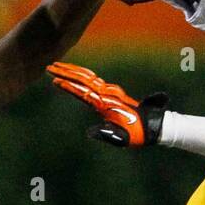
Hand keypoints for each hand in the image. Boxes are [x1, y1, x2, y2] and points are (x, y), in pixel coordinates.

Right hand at [49, 61, 166, 146]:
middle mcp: (107, 94)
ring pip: (88, 76)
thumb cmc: (138, 133)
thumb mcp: (122, 138)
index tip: (55, 81)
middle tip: (49, 66)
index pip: (83, 93)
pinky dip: (82, 74)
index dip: (69, 86)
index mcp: (106, 104)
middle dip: (66, 72)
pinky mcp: (113, 92)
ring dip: (72, 70)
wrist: (155, 126)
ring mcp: (110, 91)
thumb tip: (90, 133)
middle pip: (84, 79)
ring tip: (57, 65)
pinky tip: (75, 72)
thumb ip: (105, 135)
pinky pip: (94, 79)